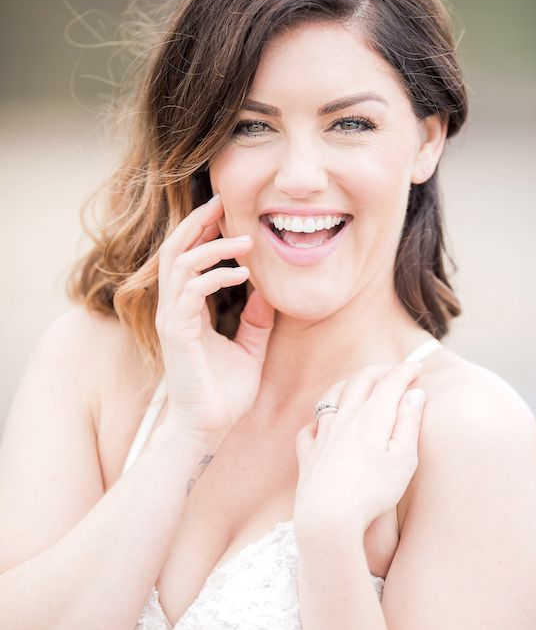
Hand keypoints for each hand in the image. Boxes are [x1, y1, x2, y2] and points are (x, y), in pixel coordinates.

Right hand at [155, 193, 274, 439]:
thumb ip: (256, 320)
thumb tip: (268, 292)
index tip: (226, 212)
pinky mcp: (177, 333)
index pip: (186, 258)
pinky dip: (216, 276)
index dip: (202, 232)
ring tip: (245, 240)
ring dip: (212, 245)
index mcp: (188, 310)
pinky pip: (191, 291)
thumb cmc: (225, 394)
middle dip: (197, 222)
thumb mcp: (250, 349)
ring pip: (179, 263)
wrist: (209, 429)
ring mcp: (172, 320)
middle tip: (222, 201)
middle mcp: (175, 310)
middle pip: (174, 250)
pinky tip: (244, 275)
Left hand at [292, 361, 425, 540]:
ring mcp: (322, 434)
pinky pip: (310, 427)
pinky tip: (323, 424)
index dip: (406, 371)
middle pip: (360, 381)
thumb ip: (409, 423)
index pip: (391, 382)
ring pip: (332, 396)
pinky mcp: (307, 453)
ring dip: (348, 383)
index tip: (418, 367)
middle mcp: (344, 417)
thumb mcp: (404, 459)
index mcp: (372, 416)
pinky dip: (320, 419)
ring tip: (359, 383)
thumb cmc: (372, 491)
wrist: (328, 516)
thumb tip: (415, 394)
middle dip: (379, 371)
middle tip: (394, 369)